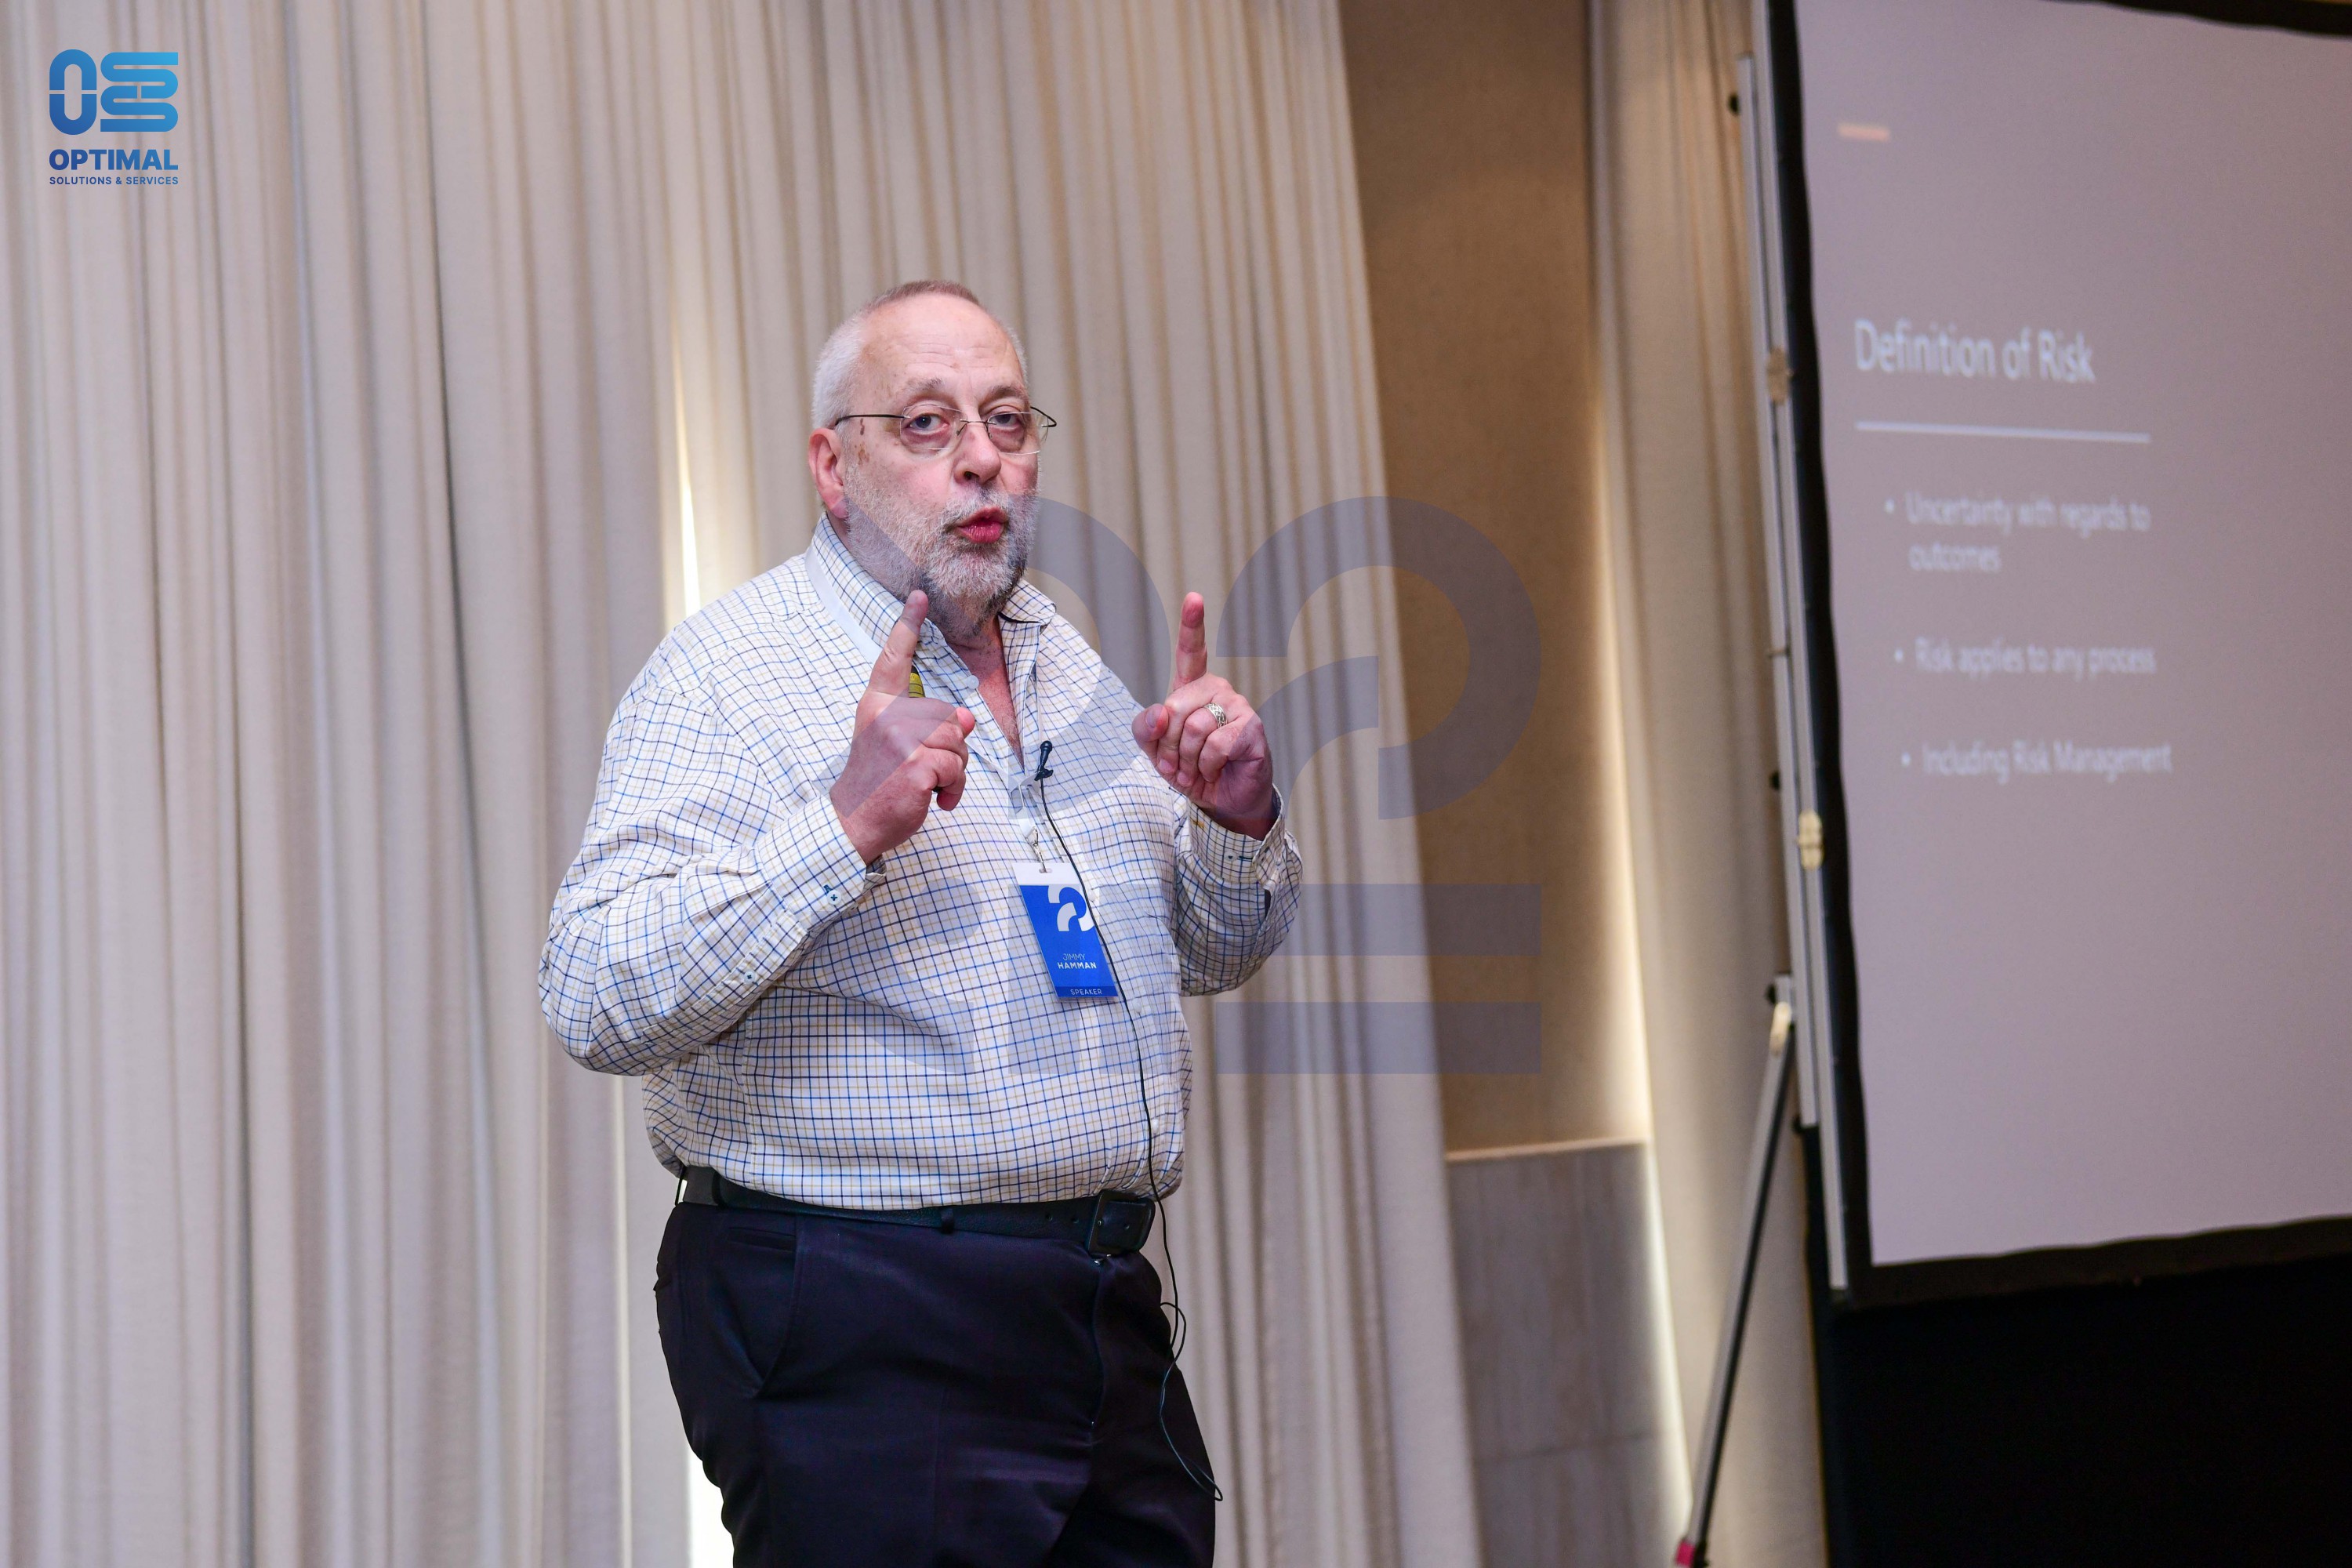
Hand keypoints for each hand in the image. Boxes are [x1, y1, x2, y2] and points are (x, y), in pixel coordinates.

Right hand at [830, 590, 976, 862]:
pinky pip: (957, 767)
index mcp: (877, 705)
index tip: (919, 596)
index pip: (894, 660)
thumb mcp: (900, 747)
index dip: (908, 626)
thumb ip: (930, 726)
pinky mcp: (917, 763)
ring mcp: (901, 738)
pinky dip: (953, 790)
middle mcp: (887, 715)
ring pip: (958, 743)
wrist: (853, 822)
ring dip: (953, 772)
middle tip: (921, 772)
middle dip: (949, 749)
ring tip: (925, 786)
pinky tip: (932, 801)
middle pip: (949, 716)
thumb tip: (967, 717)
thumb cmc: (878, 785)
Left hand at [1131, 592, 1275, 837]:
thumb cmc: (1191, 769)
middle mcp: (1218, 691)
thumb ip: (1145, 728)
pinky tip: (1215, 770)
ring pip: (1194, 726)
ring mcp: (1238, 707)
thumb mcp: (1155, 750)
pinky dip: (1206, 765)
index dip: (1193, 624)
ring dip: (1187, 758)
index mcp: (1193, 689)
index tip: (1194, 598)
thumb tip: (1160, 714)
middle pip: (1174, 706)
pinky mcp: (1252, 728)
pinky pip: (1214, 744)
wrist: (1222, 802)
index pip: (1192, 652)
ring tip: (1196, 770)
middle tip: (1178, 763)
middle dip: (1168, 743)